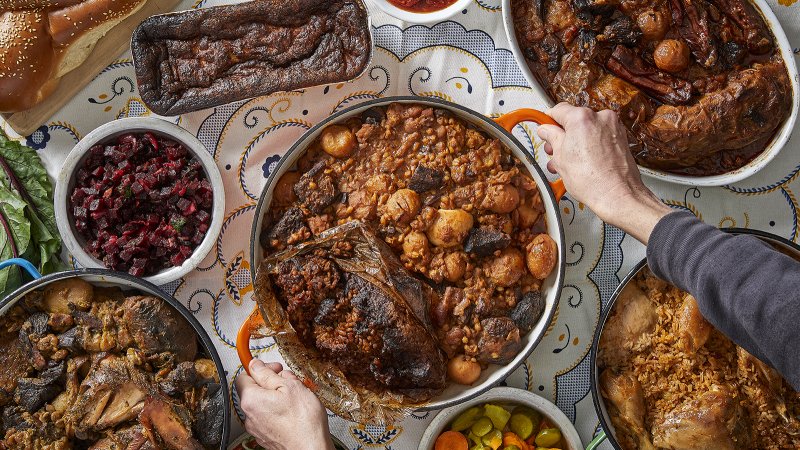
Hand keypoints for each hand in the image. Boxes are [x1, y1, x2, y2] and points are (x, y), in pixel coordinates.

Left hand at [235, 360, 333, 449]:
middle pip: (254, 390)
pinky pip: (267, 417)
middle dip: (271, 382)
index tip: (272, 368)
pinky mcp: (265, 436)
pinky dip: (277, 411)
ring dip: (275, 397)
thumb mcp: (289, 386)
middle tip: (287, 380)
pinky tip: (292, 411)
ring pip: (262, 404)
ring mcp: (256, 428)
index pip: (244, 376)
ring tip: (293, 397)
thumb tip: (255, 365)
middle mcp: (249, 415)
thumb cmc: (303, 421)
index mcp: (251, 399)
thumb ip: (267, 374)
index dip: (260, 368)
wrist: (310, 448)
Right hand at [536, 103, 671, 243]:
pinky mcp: (620, 137)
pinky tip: (582, 162)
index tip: (544, 129)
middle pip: (573, 120)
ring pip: (586, 129)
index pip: (558, 110)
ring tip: (568, 162)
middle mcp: (600, 117)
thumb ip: (551, 137)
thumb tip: (546, 130)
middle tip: (554, 151)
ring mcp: (613, 127)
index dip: (548, 121)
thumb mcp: (560, 157)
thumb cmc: (592, 180)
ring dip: (575, 142)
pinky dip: (589, 145)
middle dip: (562, 135)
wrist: (617, 195)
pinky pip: (599, 136)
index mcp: (582, 117)